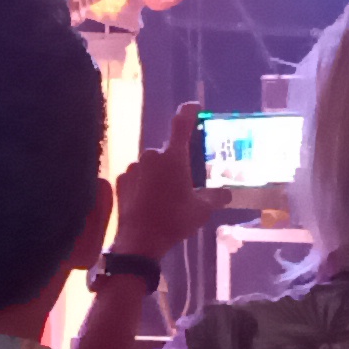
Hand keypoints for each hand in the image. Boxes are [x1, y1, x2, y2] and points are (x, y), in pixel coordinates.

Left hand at [112, 102, 219, 255]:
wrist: (139, 241)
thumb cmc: (174, 220)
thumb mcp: (202, 210)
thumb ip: (216, 197)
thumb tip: (227, 194)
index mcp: (173, 157)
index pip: (181, 124)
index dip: (189, 112)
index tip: (194, 107)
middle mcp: (151, 156)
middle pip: (168, 152)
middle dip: (176, 164)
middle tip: (184, 183)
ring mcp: (133, 168)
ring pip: (151, 165)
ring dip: (160, 175)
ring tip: (166, 198)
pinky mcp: (121, 181)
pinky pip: (138, 177)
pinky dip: (145, 184)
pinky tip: (150, 202)